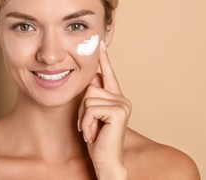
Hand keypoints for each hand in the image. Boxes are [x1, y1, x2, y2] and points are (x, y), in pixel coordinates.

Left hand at [77, 40, 131, 178]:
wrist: (105, 160)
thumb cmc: (97, 139)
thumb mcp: (91, 116)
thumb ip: (93, 98)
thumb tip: (93, 76)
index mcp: (116, 98)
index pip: (108, 75)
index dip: (104, 60)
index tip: (100, 44)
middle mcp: (122, 98)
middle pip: (90, 88)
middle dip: (82, 108)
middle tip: (88, 125)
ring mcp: (122, 104)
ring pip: (88, 98)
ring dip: (83, 117)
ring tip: (91, 130)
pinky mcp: (118, 111)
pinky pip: (90, 108)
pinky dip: (86, 122)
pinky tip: (93, 134)